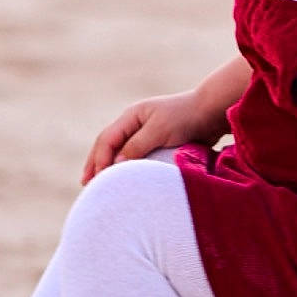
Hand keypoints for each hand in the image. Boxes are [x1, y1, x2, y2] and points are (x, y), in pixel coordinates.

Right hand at [81, 91, 217, 183]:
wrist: (211, 112)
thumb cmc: (186, 118)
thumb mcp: (159, 131)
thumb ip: (137, 146)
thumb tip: (115, 165)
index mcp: (131, 116)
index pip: (107, 139)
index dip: (99, 160)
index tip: (96, 180)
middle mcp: (134, 123)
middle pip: (107, 144)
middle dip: (95, 163)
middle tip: (86, 184)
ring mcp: (144, 132)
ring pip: (118, 150)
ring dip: (107, 166)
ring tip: (99, 185)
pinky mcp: (156, 142)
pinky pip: (134, 156)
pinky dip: (124, 167)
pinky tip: (124, 180)